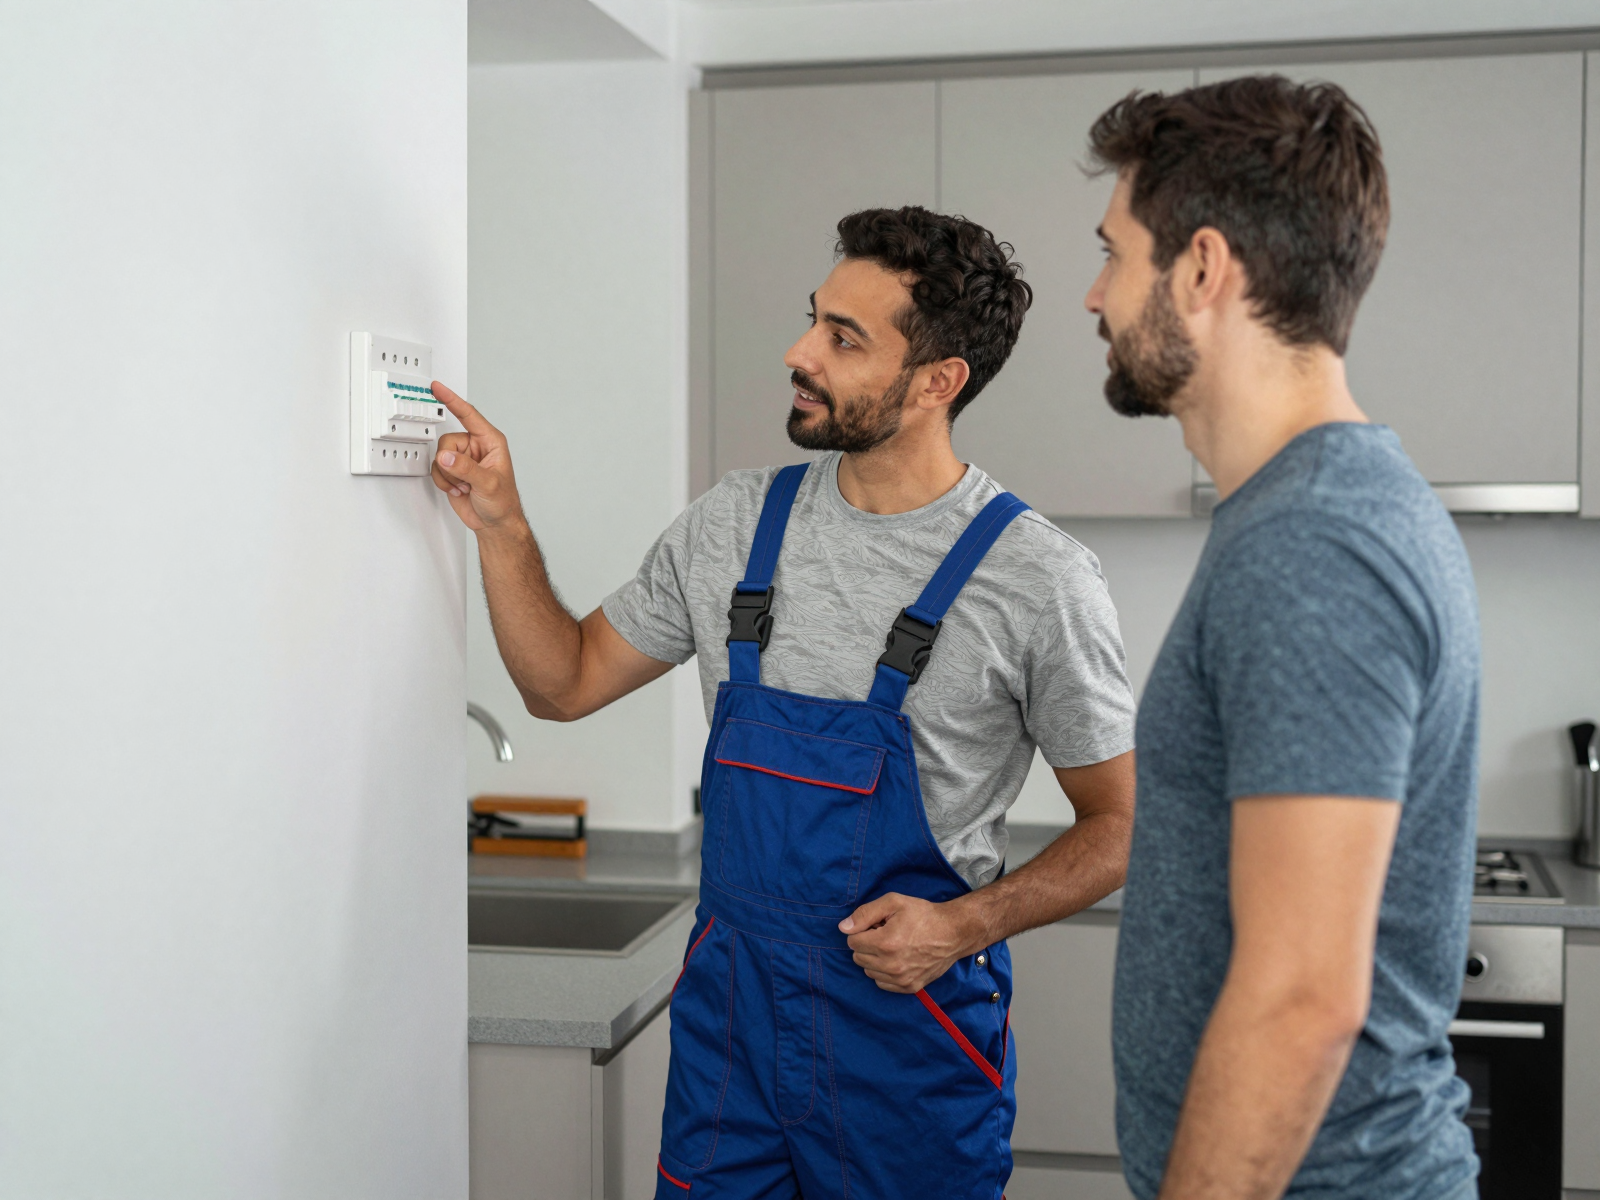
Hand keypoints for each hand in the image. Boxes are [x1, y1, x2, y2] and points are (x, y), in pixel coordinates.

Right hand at [428, 382, 524, 532]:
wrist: (495, 523)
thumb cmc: (502, 502)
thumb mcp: (488, 484)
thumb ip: (466, 469)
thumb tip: (446, 457)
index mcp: (490, 441)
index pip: (468, 414)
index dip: (452, 400)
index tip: (437, 387)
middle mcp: (475, 447)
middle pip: (447, 441)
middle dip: (451, 463)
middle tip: (464, 478)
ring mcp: (462, 459)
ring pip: (440, 456)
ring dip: (448, 475)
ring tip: (465, 485)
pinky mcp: (452, 471)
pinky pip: (436, 469)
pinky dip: (444, 482)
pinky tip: (459, 489)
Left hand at [840, 893, 981, 992]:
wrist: (953, 933)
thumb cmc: (923, 915)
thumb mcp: (893, 902)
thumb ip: (865, 913)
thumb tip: (843, 928)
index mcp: (885, 943)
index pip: (852, 941)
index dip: (863, 930)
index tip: (878, 925)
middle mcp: (891, 965)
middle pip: (858, 957)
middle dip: (867, 944)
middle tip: (885, 934)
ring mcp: (900, 979)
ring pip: (868, 971)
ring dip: (874, 959)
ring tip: (893, 946)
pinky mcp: (909, 987)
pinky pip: (881, 983)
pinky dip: (884, 972)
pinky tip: (897, 959)